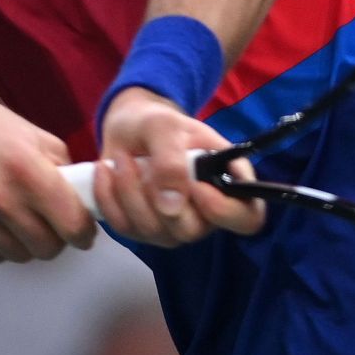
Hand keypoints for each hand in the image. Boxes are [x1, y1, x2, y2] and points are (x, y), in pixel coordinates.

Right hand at [0, 88, 97, 263]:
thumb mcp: (31, 134)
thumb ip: (62, 167)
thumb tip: (85, 199)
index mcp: (25, 168)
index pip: (72, 224)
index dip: (84, 231)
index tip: (82, 229)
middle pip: (48, 248)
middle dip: (56, 238)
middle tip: (50, 223)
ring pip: (20, 255)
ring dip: (26, 242)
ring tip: (19, 219)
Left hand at [94, 87, 264, 246]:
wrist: (128, 127)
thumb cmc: (157, 123)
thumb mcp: (165, 126)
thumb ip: (171, 161)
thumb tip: (171, 206)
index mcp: (228, 183)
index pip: (248, 218)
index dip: (225, 212)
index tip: (197, 188)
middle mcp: (205, 213)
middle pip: (190, 231)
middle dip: (156, 197)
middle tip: (139, 161)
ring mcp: (173, 226)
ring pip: (153, 231)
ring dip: (128, 193)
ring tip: (121, 158)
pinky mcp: (143, 230)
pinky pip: (125, 228)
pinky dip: (108, 198)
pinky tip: (106, 172)